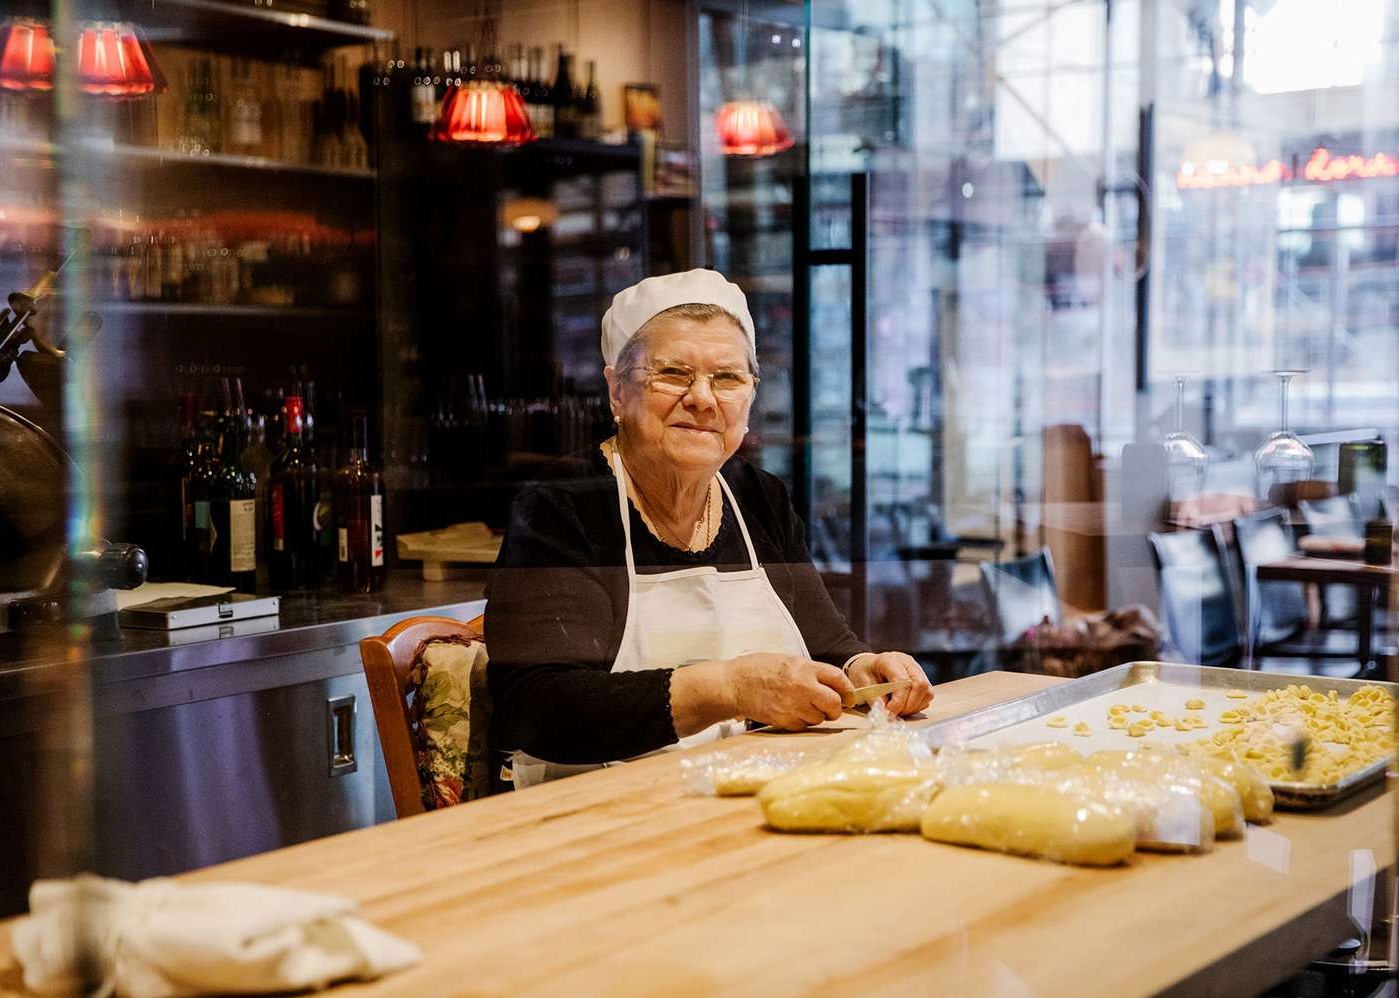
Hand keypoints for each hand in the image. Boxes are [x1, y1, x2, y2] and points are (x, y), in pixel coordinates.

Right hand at [721, 652, 854, 730]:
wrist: (733, 684)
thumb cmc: (758, 668)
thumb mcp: (788, 660)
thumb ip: (810, 671)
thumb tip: (832, 684)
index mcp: (805, 668)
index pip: (839, 680)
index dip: (847, 690)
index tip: (848, 696)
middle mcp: (803, 687)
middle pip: (834, 704)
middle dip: (835, 707)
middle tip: (830, 707)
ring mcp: (793, 706)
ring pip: (819, 718)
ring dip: (817, 715)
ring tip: (803, 707)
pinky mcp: (784, 721)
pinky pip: (803, 726)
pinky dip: (801, 722)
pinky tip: (791, 712)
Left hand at [846, 652, 933, 716]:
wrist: (868, 665)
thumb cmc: (864, 672)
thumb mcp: (862, 683)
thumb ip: (875, 698)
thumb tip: (886, 713)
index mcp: (890, 660)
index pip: (903, 681)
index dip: (899, 701)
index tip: (889, 713)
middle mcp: (907, 663)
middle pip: (920, 685)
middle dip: (909, 705)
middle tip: (895, 714)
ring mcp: (917, 670)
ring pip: (927, 691)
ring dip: (915, 706)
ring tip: (899, 711)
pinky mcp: (921, 678)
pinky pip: (927, 696)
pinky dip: (918, 705)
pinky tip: (904, 707)